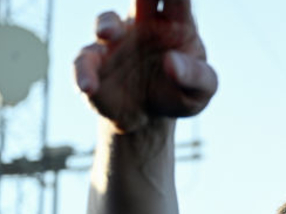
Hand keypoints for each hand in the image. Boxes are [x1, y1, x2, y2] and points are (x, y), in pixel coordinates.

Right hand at [74, 0, 216, 132]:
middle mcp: (143, 24)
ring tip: (107, 34)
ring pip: (107, 23)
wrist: (149, 119)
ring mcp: (116, 41)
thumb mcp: (201, 90)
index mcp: (176, 24)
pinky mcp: (95, 63)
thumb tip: (172, 62)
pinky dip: (84, 72)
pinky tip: (88, 86)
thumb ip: (196, 76)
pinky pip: (84, 62)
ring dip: (106, 25)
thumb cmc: (181, 94)